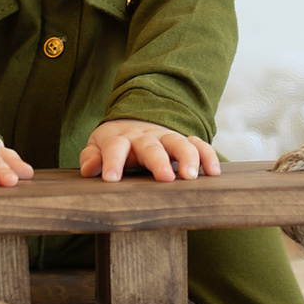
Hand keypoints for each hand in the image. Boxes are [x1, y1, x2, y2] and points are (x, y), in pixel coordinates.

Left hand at [79, 119, 220, 182]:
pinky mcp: (183, 142)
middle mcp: (145, 137)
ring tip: (191, 177)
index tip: (110, 180)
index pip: (115, 148)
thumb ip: (92, 157)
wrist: (133, 123)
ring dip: (188, 157)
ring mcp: (165, 138)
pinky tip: (214, 172)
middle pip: (152, 146)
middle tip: (165, 178)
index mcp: (120, 139)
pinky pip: (199, 145)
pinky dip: (207, 156)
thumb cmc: (114, 144)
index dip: (111, 162)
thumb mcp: (97, 147)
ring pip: (179, 143)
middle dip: (159, 161)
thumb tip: (90, 169)